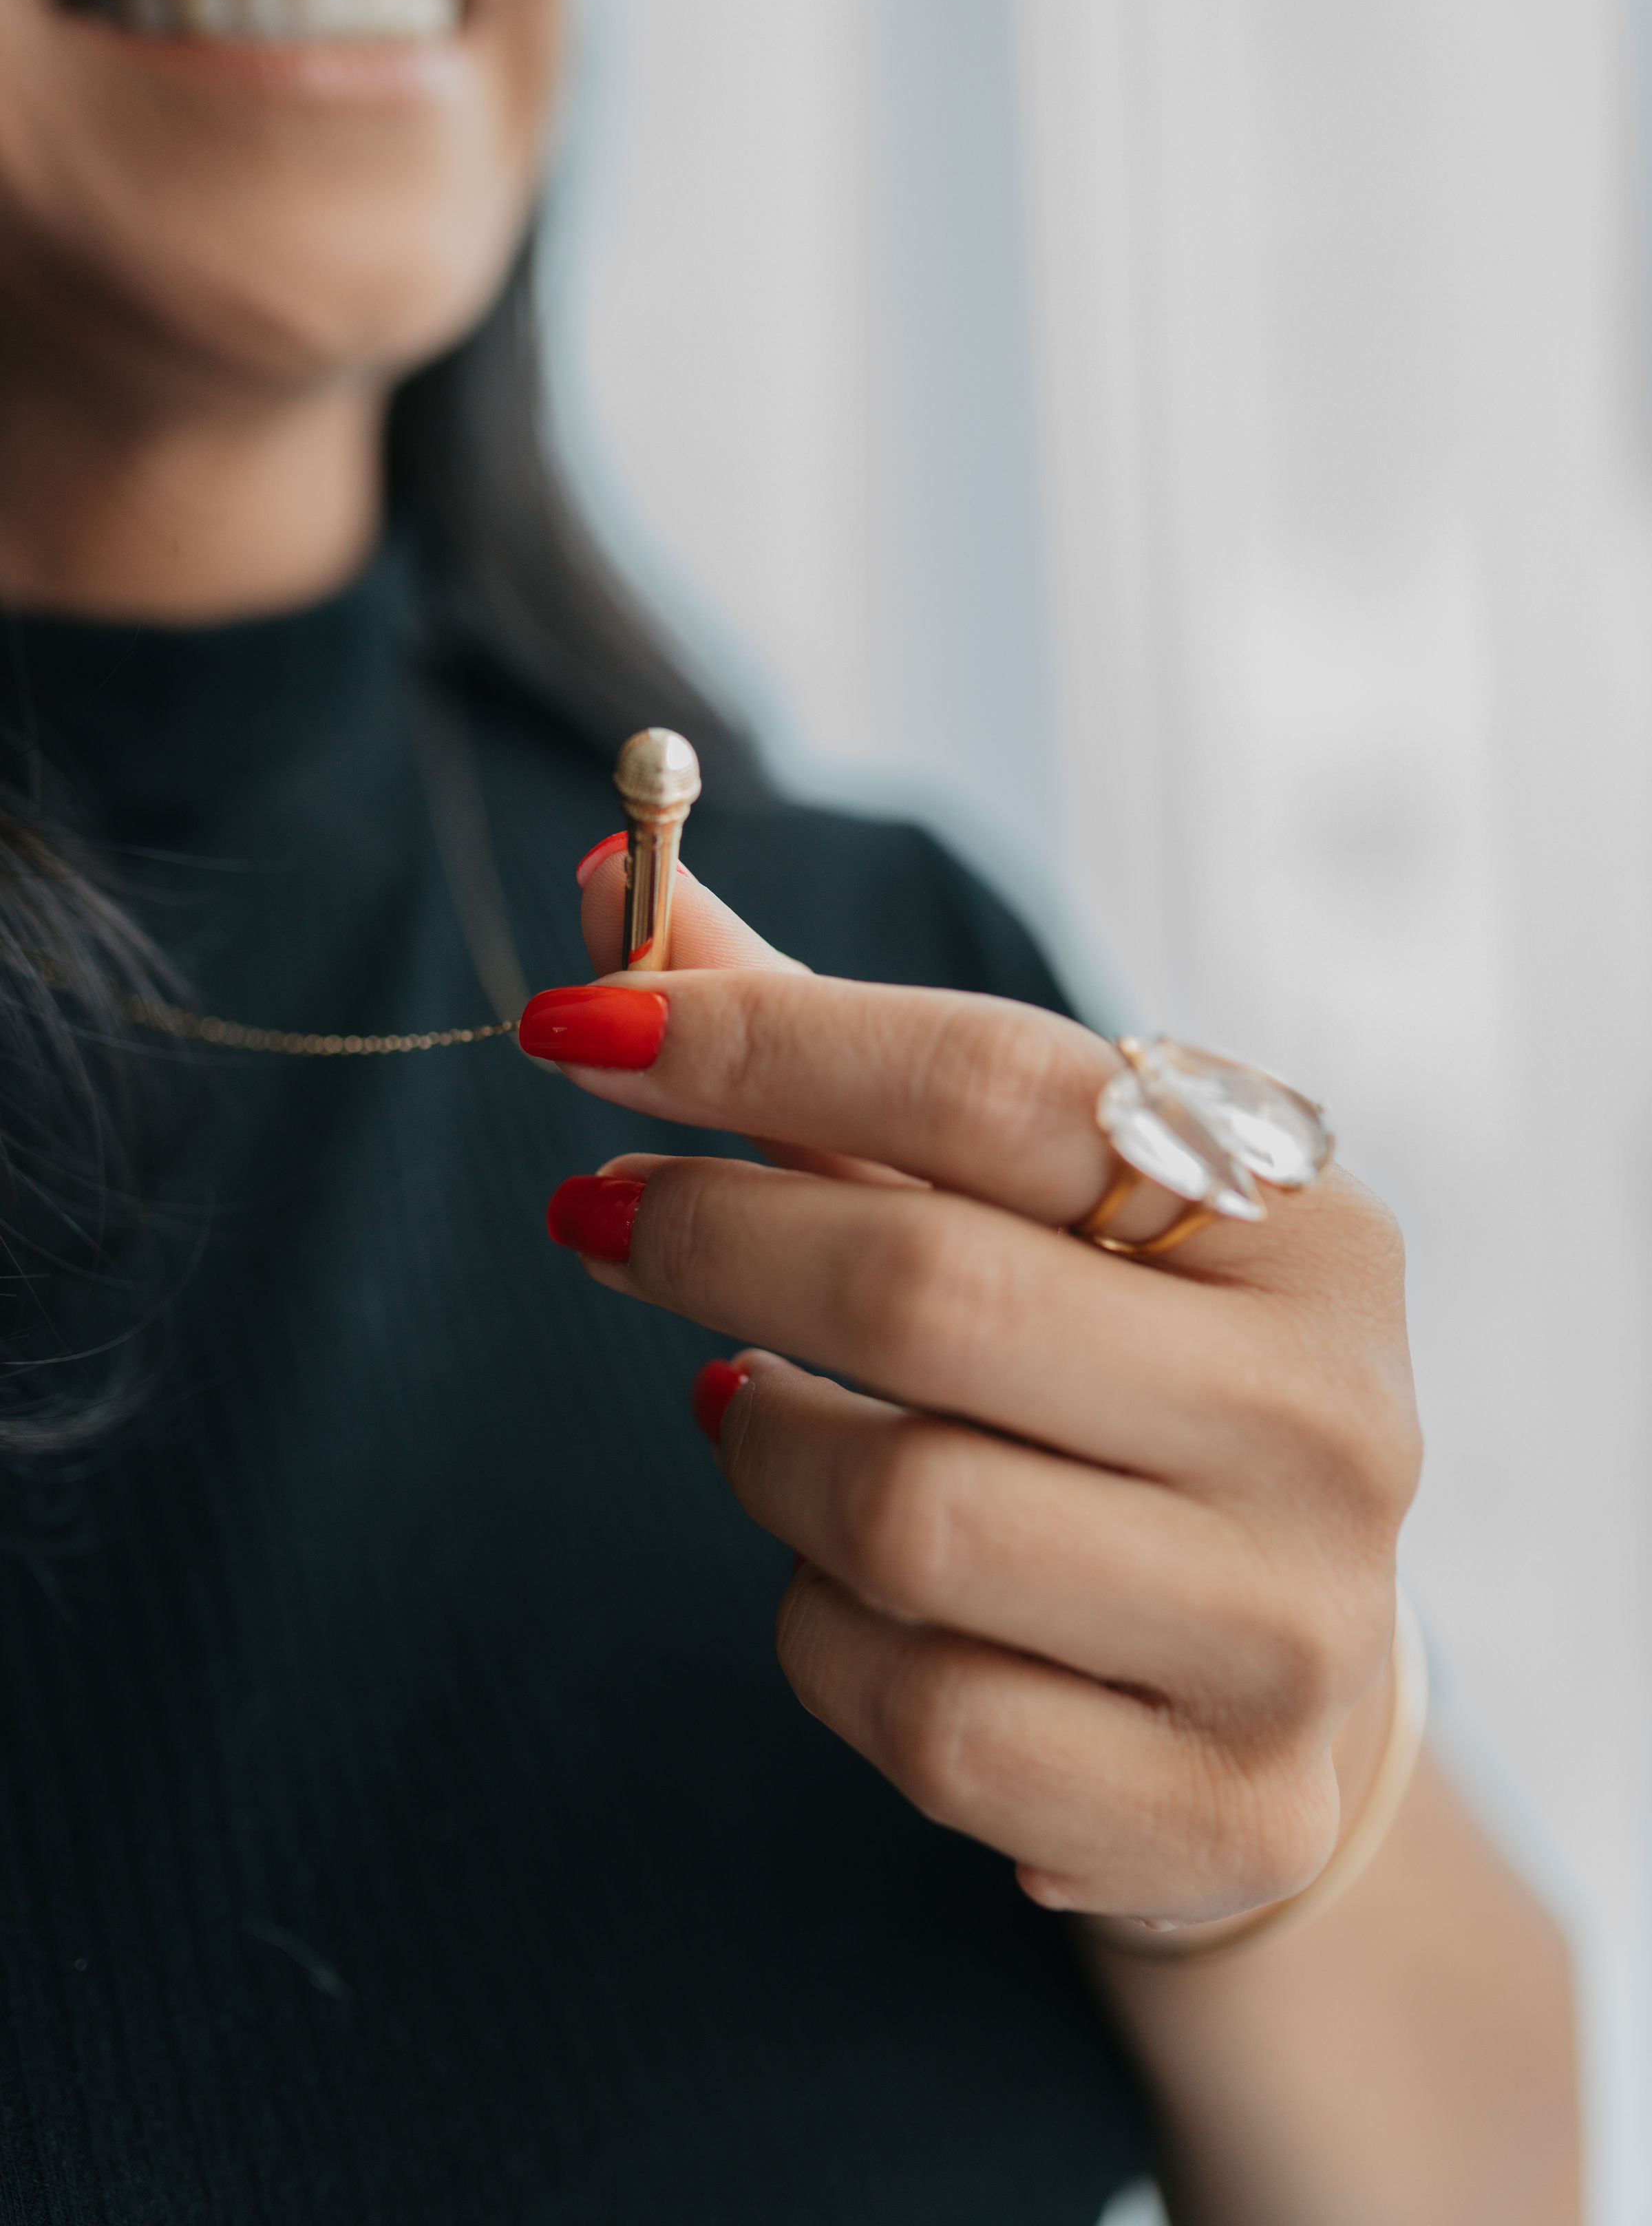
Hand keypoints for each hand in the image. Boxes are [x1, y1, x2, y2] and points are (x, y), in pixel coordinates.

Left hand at [522, 853, 1420, 1925]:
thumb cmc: (1114, 1388)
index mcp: (1302, 1226)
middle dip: (711, 1240)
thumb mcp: (1011, 1208)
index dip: (757, 1039)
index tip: (572, 1025)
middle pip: (921, 1293)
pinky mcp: (1221, 1811)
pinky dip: (821, 1633)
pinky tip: (846, 1589)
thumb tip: (606, 892)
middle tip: (594, 1219)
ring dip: (764, 1454)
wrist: (1280, 1676)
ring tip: (755, 1414)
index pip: (990, 1085)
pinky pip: (914, 1712)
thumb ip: (821, 1052)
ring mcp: (1286, 1628)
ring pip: (895, 1517)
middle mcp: (1328, 1418)